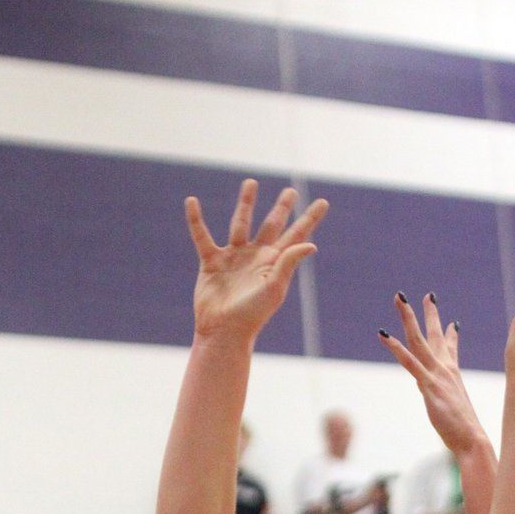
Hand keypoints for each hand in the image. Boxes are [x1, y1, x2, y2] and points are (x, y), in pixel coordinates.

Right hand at [186, 179, 327, 344]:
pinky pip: (202, 236)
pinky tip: (191, 202)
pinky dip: (195, 220)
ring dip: (246, 203)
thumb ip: (289, 262)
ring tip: (251, 183)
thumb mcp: (274, 288)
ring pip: (240, 223)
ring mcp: (234, 257)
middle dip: (282, 208)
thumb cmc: (252, 314)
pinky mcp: (211, 261)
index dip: (309, 219)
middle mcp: (256, 257)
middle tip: (291, 191)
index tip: (323, 202)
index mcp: (274, 262)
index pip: (295, 235)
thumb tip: (311, 244)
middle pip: (271, 225)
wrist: (223, 330)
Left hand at [381, 295, 486, 455]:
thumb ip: (448, 398)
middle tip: (428, 295)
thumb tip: (444, 397)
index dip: (450, 333)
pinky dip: (396, 348)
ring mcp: (437, 375)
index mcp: (453, 375)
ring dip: (408, 318)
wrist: (472, 439)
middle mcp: (446, 369)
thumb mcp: (455, 410)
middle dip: (430, 314)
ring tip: (399, 298)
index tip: (451, 322)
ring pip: (419, 340)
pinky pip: (410, 362)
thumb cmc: (464, 431)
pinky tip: (384, 335)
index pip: (451, 348)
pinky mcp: (429, 385)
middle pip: (435, 335)